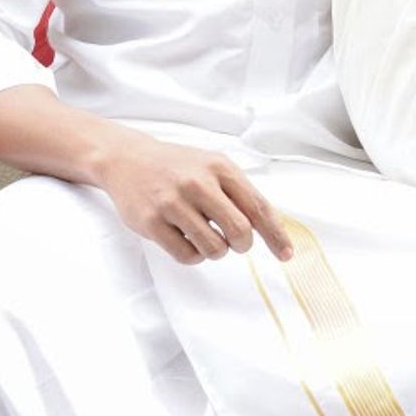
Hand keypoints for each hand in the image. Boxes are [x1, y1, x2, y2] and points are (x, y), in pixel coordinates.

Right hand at [96, 135, 292, 265]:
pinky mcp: (152, 223)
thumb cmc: (179, 167)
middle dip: (242, 244)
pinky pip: (188, 256)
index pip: (258, 207)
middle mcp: (198, 183)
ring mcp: (173, 203)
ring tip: (205, 235)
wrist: (129, 159)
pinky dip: (194, 255)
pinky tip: (187, 239)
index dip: (275, 235)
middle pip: (240, 232)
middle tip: (234, 242)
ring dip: (216, 251)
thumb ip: (240, 192)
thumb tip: (270, 227)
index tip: (286, 254)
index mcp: (220, 167)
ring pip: (214, 249)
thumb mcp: (213, 166)